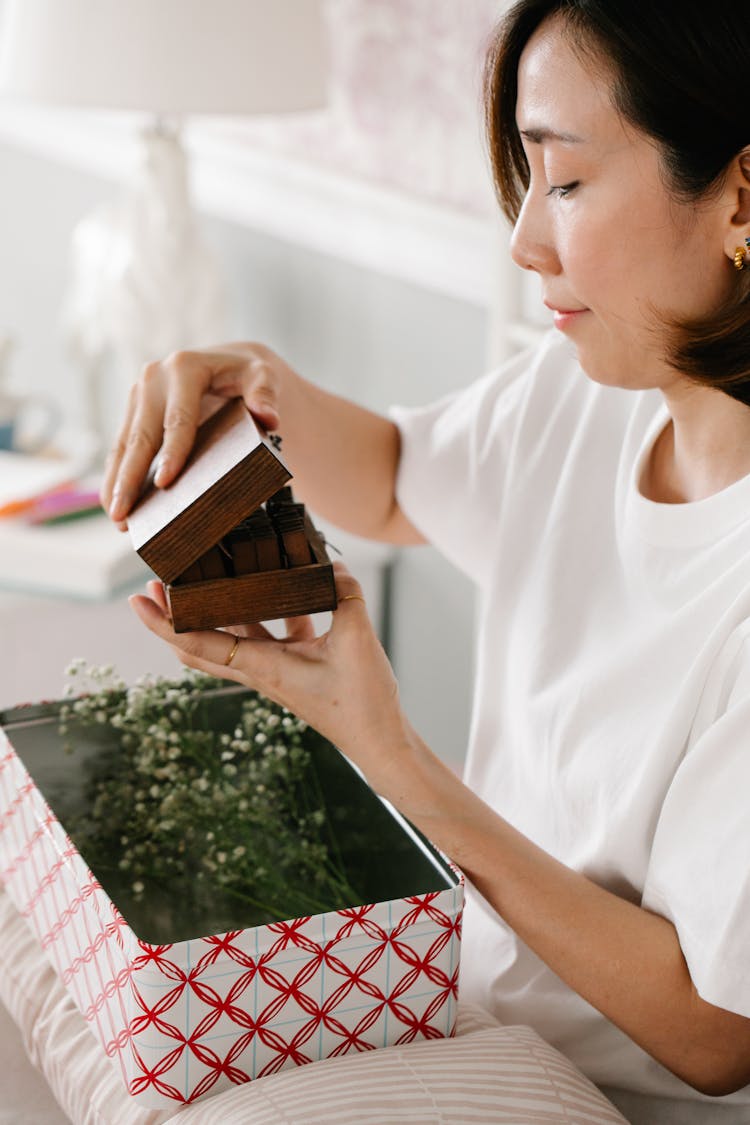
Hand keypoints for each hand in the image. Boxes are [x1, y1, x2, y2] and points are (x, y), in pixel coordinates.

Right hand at [101, 342, 296, 525]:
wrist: (226, 364)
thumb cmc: (245, 374)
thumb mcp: (261, 376)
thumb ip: (265, 393)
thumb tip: (268, 416)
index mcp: (184, 368)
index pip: (178, 418)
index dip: (172, 452)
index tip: (165, 484)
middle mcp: (154, 379)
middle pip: (141, 436)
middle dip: (130, 478)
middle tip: (122, 514)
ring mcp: (139, 396)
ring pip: (124, 445)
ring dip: (116, 483)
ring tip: (117, 518)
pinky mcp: (133, 412)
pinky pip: (122, 448)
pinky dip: (116, 477)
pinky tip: (115, 504)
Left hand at [128, 564, 410, 795]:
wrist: (379, 742)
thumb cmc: (362, 702)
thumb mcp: (357, 641)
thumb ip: (345, 596)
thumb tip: (333, 565)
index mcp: (263, 667)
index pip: (197, 643)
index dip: (163, 623)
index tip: (137, 600)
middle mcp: (259, 670)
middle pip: (198, 644)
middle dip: (172, 617)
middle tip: (156, 583)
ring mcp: (274, 670)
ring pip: (230, 638)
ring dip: (214, 611)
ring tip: (207, 576)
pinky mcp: (293, 669)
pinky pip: (269, 635)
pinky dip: (267, 612)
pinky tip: (286, 585)